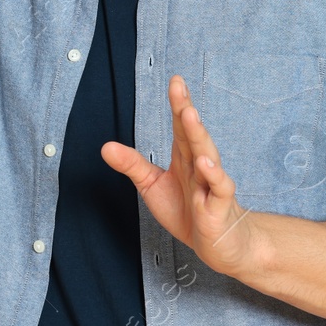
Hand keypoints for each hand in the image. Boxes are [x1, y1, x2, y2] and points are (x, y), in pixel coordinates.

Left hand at [101, 74, 259, 276]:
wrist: (219, 245)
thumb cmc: (189, 211)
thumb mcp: (153, 186)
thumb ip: (133, 165)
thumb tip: (105, 146)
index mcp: (185, 157)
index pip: (181, 126)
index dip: (178, 103)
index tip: (175, 80)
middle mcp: (200, 165)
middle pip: (192, 134)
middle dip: (186, 110)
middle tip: (179, 88)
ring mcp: (211, 185)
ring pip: (208, 155)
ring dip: (198, 135)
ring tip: (189, 115)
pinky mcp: (219, 207)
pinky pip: (219, 188)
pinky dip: (213, 175)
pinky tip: (204, 163)